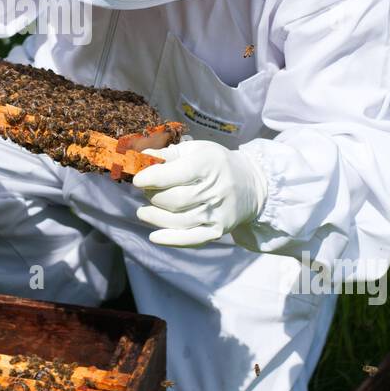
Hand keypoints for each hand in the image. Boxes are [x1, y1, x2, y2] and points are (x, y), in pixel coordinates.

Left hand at [132, 140, 268, 247]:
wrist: (251, 185)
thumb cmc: (215, 164)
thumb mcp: (195, 150)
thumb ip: (168, 154)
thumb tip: (140, 159)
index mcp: (209, 164)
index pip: (175, 174)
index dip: (151, 178)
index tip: (138, 180)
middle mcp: (216, 189)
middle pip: (174, 199)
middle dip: (153, 197)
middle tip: (146, 193)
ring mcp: (218, 213)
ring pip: (178, 220)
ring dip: (155, 217)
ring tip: (143, 212)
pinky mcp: (218, 230)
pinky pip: (191, 238)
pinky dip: (170, 239)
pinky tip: (154, 236)